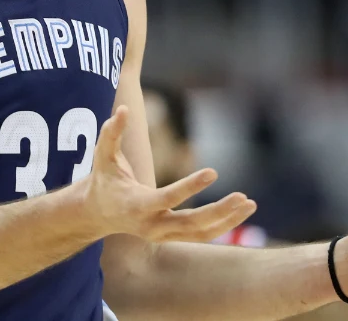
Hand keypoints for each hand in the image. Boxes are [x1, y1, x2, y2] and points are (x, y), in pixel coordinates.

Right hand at [79, 105, 256, 241]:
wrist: (98, 213)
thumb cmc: (104, 179)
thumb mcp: (102, 155)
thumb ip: (111, 133)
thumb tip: (122, 111)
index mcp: (136, 206)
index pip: (167, 198)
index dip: (190, 186)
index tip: (214, 171)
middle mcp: (151, 226)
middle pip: (190, 224)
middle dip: (218, 212)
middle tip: (243, 196)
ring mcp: (162, 235)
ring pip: (200, 234)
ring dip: (227, 221)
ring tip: (250, 204)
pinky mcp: (171, 237)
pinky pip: (201, 235)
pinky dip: (222, 225)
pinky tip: (241, 211)